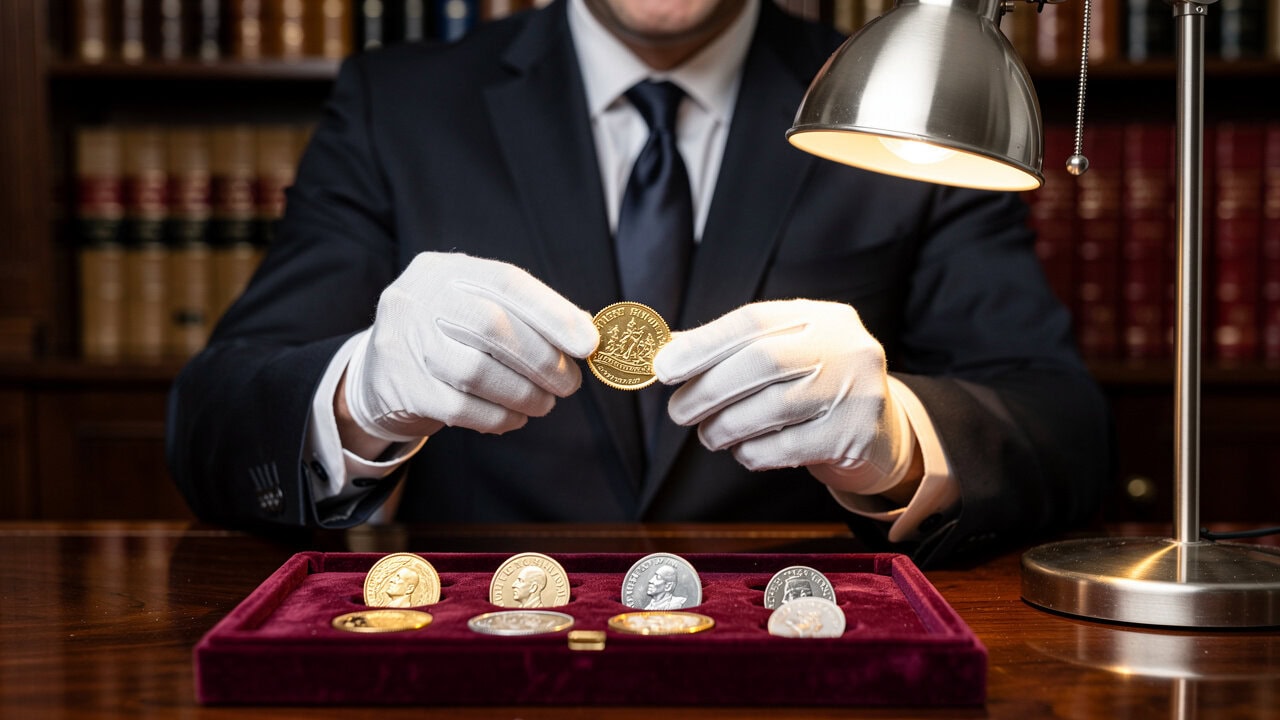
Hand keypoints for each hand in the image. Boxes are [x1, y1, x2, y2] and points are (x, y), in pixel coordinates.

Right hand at [344, 252, 597, 441]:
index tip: (588, 343)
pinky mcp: (402, 387)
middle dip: (542, 359)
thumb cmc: (448, 338)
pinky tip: (515, 418)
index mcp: (444, 270)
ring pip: (476, 372)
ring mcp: (403, 342)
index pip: (507, 282)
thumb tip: (587, 333)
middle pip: (492, 326)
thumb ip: (528, 315)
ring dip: (523, 393)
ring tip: (544, 403)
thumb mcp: (478, 309)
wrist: (379, 375)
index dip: (553, 313)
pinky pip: (461, 408)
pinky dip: (498, 416)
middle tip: (569, 384)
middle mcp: (418, 298)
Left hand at [652, 300, 914, 495]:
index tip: (662, 367)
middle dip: (708, 389)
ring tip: (709, 435)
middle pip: (762, 362)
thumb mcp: (780, 354)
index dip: (703, 344)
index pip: (753, 320)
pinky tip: (744, 451)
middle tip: (678, 411)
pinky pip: (787, 448)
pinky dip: (752, 452)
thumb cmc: (813, 387)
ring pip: (772, 408)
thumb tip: (665, 352)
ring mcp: (856, 391)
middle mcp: (845, 347)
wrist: (878, 433)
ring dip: (725, 426)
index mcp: (821, 317)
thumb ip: (727, 349)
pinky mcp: (855, 436)